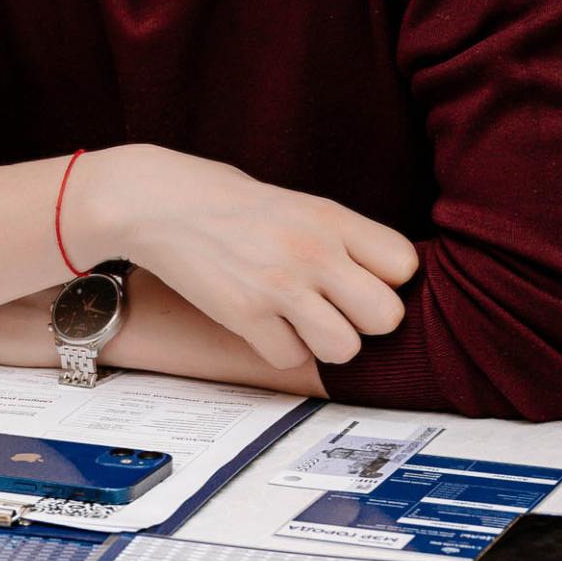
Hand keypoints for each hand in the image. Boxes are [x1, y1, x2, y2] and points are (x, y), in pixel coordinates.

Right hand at [84, 146, 415, 375]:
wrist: (157, 203)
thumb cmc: (227, 202)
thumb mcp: (298, 204)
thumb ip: (341, 238)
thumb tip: (384, 279)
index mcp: (331, 217)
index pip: (404, 265)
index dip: (388, 280)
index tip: (363, 279)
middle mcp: (312, 252)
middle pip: (387, 316)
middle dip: (365, 321)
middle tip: (337, 308)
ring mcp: (279, 286)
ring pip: (344, 348)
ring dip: (324, 342)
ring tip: (300, 320)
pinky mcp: (244, 316)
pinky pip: (290, 358)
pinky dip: (278, 348)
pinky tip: (263, 322)